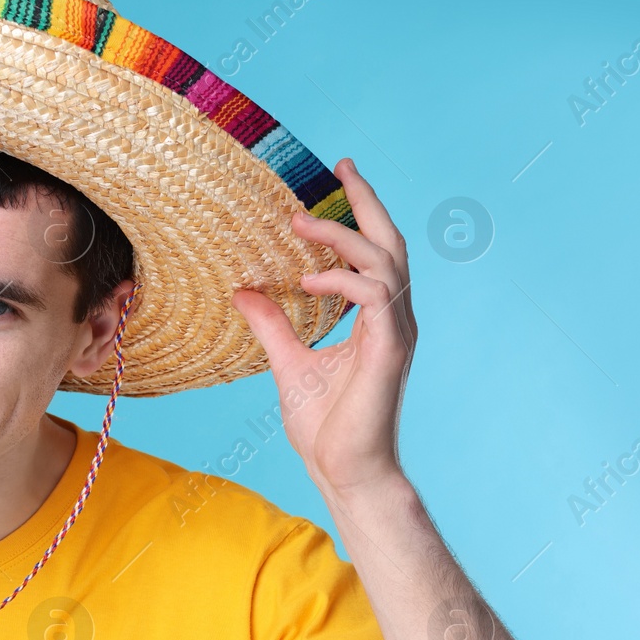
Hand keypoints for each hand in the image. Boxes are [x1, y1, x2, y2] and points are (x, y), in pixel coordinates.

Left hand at [230, 157, 417, 496]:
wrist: (346, 472)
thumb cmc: (325, 428)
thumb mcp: (287, 364)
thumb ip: (272, 326)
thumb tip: (243, 291)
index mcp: (376, 320)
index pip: (375, 253)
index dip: (359, 213)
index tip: (337, 176)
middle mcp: (393, 319)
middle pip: (391, 244)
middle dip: (367, 202)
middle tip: (341, 167)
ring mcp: (396, 334)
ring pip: (385, 262)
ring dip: (343, 238)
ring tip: (302, 224)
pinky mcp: (390, 351)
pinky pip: (375, 297)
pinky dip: (343, 281)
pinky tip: (308, 281)